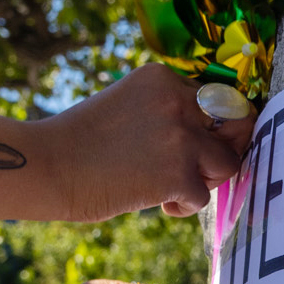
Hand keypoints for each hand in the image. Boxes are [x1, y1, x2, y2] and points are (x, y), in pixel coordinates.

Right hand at [33, 64, 254, 219]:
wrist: (47, 166)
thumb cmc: (80, 143)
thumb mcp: (127, 105)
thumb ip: (165, 112)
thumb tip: (206, 138)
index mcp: (161, 78)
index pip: (216, 97)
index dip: (213, 125)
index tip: (198, 144)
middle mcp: (177, 100)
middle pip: (236, 123)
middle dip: (226, 148)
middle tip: (205, 169)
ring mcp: (180, 136)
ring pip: (228, 161)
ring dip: (210, 179)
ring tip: (181, 187)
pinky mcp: (178, 173)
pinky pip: (204, 196)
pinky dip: (186, 206)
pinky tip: (161, 204)